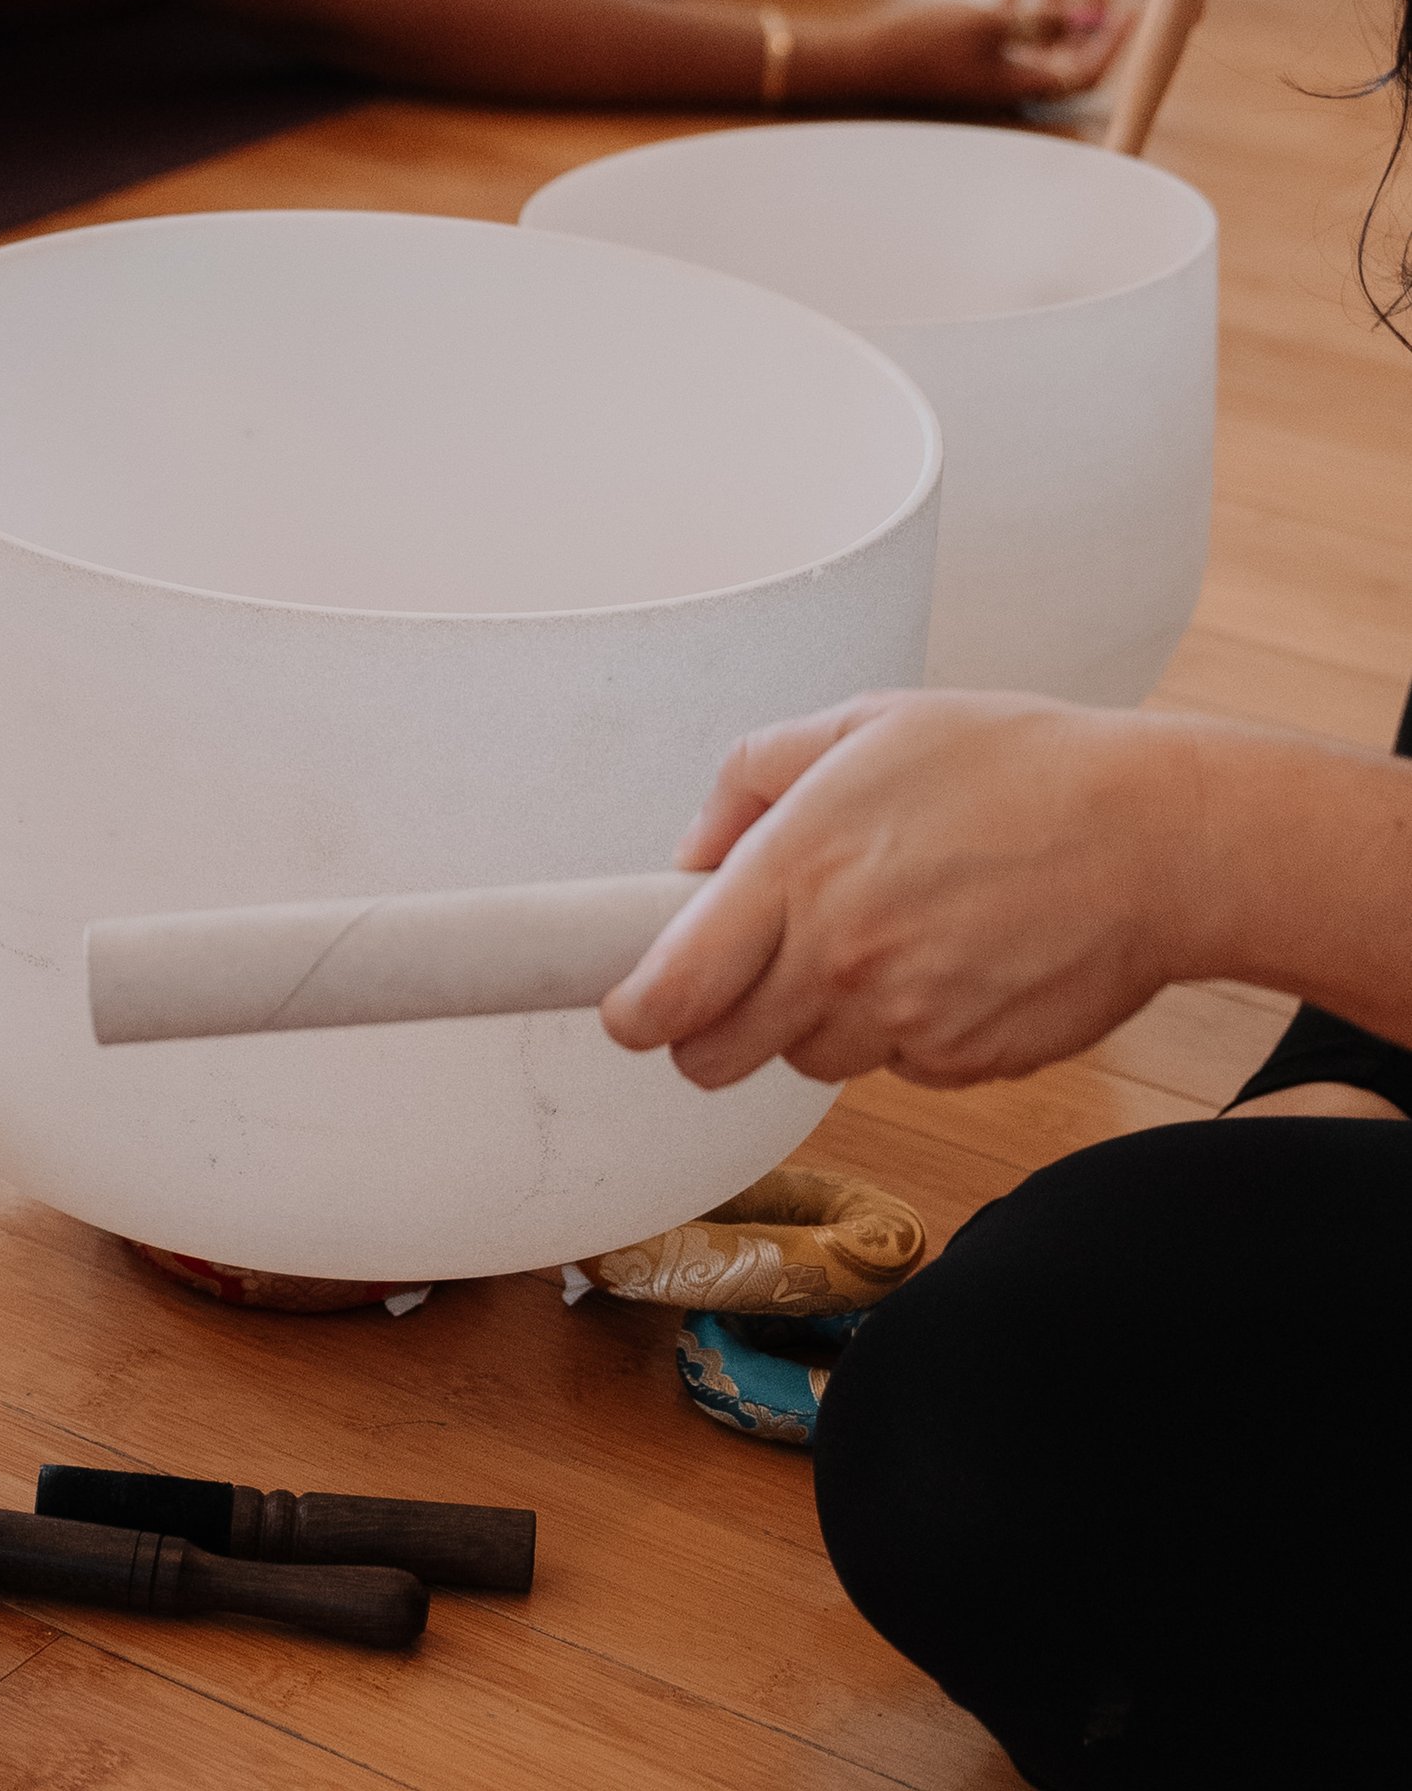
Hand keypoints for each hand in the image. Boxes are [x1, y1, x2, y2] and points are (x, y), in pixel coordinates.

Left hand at [598, 691, 1201, 1091]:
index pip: (668, 995)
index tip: (632, 1011)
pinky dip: (904, 1030)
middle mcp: (839, 959)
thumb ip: (754, 777)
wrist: (1157, 838)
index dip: (635, 1015)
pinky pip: (896, 1066)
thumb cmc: (1017, 766)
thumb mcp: (867, 724)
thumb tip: (690, 852)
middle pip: (716, 1057)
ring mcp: (903, 1021)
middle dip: (714, 1027)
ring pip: (807, 1061)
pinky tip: (952, 961)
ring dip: (819, 1019)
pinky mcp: (963, 1062)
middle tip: (744, 979)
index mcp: (795, 872)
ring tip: (885, 938)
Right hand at [810, 0, 1126, 111]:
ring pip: (1037, 35)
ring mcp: (988, 68)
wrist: (862, 58)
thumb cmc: (921, 42)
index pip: (1085, 72)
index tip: (1132, 8)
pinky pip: (1006, 31)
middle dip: (1088, 11)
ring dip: (1054, 1)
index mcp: (1021, 84)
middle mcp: (1011, 81)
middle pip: (1067, 50)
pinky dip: (1018, 6)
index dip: (1114, 43)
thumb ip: (1039, 18)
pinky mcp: (966, 55)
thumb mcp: (986, 22)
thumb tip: (1086, 15)